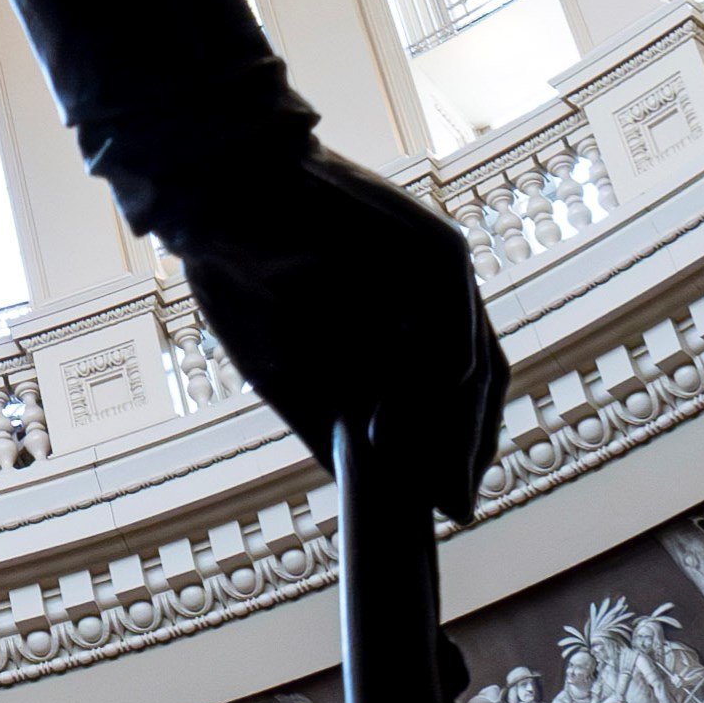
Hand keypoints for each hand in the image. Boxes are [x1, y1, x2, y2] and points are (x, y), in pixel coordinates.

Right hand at [184, 155, 499, 525]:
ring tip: (432, 489)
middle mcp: (440, 283)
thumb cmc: (247, 269)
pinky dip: (438, 400)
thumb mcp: (288, 361)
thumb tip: (350, 477)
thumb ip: (329, 409)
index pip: (460, 389)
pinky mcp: (439, 251)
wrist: (221, 195)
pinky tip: (399, 437)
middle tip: (455, 506)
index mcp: (412, 303)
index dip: (459, 446)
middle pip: (482, 382)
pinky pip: (457, 342)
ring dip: (456, 437)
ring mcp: (443, 265)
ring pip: (476, 369)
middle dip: (468, 451)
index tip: (446, 500)